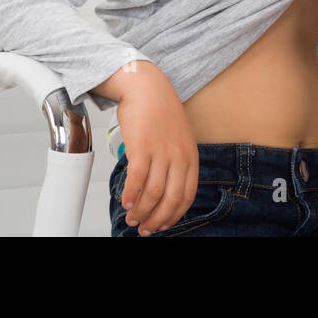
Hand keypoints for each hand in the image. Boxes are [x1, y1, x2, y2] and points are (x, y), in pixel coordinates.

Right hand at [107, 61, 198, 235]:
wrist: (147, 87)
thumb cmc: (160, 112)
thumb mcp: (179, 139)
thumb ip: (176, 163)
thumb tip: (164, 190)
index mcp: (190, 156)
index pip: (187, 196)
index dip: (174, 215)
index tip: (163, 225)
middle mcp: (179, 156)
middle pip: (171, 199)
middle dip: (157, 219)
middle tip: (145, 229)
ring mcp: (161, 152)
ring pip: (153, 193)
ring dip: (141, 211)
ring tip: (132, 218)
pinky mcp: (142, 147)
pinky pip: (136, 179)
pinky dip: (130, 195)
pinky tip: (126, 201)